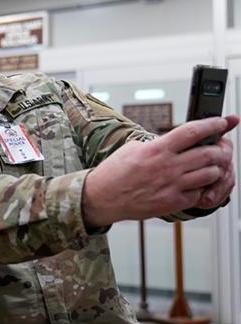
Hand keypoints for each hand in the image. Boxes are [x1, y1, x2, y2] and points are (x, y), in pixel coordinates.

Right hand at [83, 116, 235, 227]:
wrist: (102, 197)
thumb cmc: (114, 173)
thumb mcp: (133, 149)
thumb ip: (158, 144)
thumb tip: (176, 141)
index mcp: (157, 149)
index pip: (193, 131)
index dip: (213, 124)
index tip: (223, 121)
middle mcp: (167, 166)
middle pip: (209, 154)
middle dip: (220, 149)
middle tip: (220, 148)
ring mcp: (172, 185)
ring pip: (210, 174)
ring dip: (214, 169)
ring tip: (207, 167)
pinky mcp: (172, 202)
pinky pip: (199, 194)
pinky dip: (201, 189)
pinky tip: (193, 185)